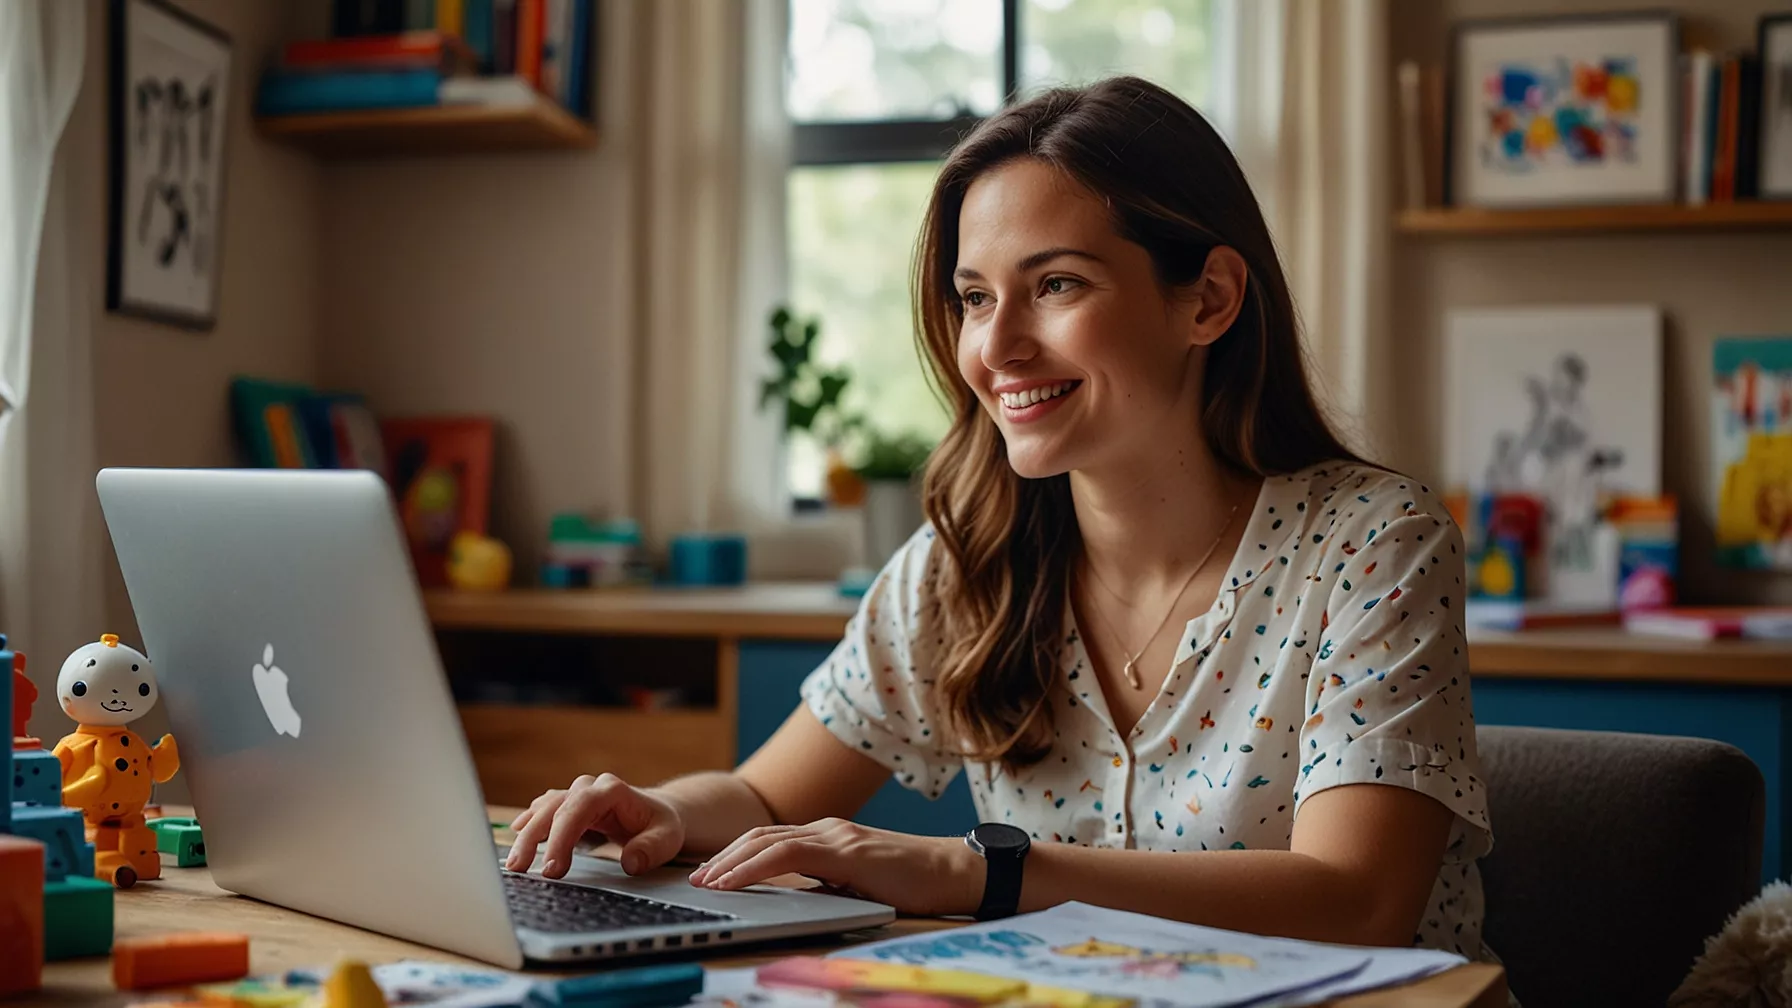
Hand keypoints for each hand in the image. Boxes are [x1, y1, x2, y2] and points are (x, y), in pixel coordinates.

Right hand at [505, 773, 685, 878]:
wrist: (655, 813)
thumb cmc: (660, 826)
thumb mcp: (667, 838)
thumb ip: (651, 849)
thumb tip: (630, 862)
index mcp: (612, 790)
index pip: (580, 808)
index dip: (562, 836)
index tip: (553, 868)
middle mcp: (589, 787)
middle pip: (555, 808)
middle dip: (534, 839)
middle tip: (521, 870)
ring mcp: (575, 794)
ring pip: (544, 809)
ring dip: (526, 834)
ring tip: (513, 864)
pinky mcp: (566, 805)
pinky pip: (543, 810)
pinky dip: (529, 823)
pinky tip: (516, 832)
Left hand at [687, 819, 983, 916]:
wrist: (954, 873)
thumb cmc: (913, 883)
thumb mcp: (858, 883)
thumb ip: (828, 883)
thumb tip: (794, 898)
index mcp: (829, 836)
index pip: (770, 838)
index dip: (736, 855)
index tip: (711, 874)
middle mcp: (828, 828)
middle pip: (760, 835)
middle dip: (723, 856)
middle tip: (695, 878)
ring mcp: (836, 836)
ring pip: (767, 840)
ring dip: (730, 861)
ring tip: (706, 881)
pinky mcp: (846, 850)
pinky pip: (787, 854)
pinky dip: (754, 867)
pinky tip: (735, 882)